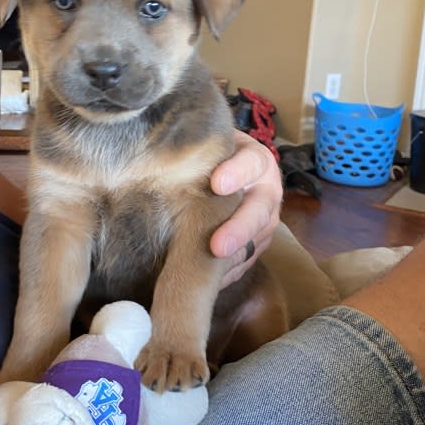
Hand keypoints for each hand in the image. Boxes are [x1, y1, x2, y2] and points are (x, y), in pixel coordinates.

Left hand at [210, 131, 282, 287]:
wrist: (226, 170)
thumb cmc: (212, 155)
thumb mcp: (209, 144)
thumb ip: (195, 149)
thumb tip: (157, 155)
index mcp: (257, 161)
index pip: (251, 163)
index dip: (236, 173)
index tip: (217, 184)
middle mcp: (267, 191)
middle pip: (260, 210)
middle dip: (238, 229)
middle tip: (217, 246)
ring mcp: (266, 221)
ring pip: (257, 241)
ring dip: (233, 257)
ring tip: (210, 273)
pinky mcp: (258, 244)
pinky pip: (246, 262)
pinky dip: (228, 272)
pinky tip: (208, 280)